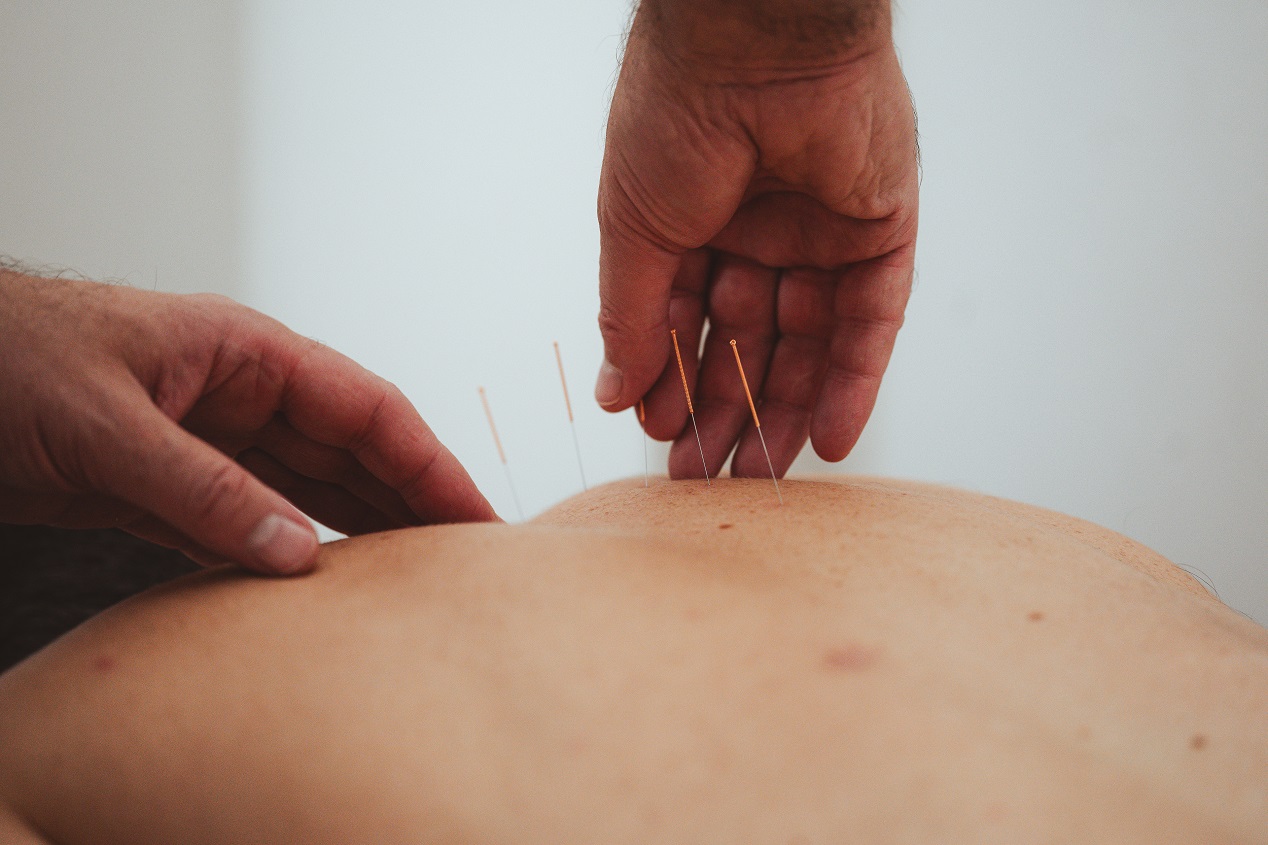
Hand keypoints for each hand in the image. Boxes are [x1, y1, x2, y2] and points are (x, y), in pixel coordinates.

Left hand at [0, 270, 494, 573]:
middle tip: (460, 560)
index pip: (364, 408)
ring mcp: (202, 439)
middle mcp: (237, 395)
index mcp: (244, 353)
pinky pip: (242, 520)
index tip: (474, 514)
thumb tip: (297, 552)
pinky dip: (280, 551)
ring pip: (301, 489)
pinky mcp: (161, 484)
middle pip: (347, 452)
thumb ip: (204, 490)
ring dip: (352, 531)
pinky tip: (312, 582)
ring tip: (407, 579)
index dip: (428, 462)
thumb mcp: (107, 424)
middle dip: (406, 501)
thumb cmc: (2, 354)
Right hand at [594, 3, 917, 477]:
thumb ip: (632, 316)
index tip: (658, 436)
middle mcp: (760, 230)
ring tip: (759, 472)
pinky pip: (871, 321)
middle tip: (704, 474)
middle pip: (747, 341)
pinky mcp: (879, 231)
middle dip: (725, 409)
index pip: (686, 321)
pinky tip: (829, 439)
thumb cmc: (676, 114)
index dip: (673, 381)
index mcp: (694, 222)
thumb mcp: (634, 230)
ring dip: (785, 409)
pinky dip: (854, 382)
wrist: (752, 42)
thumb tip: (615, 390)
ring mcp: (821, 232)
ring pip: (808, 343)